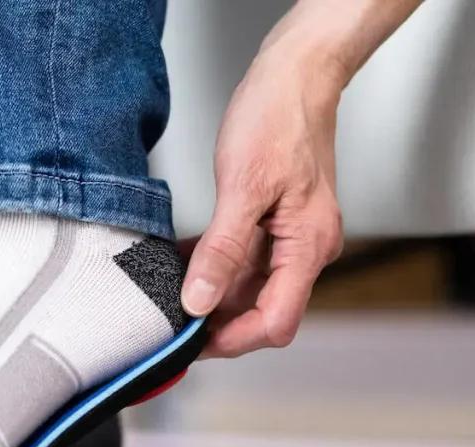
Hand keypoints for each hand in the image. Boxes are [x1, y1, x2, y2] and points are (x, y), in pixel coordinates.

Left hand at [181, 47, 345, 358]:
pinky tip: (181, 264)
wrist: (296, 76)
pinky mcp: (276, 225)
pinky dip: (213, 268)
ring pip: (248, 289)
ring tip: (167, 293)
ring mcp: (291, 239)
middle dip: (216, 321)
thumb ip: (222, 250)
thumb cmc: (278, 119)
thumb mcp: (242, 187)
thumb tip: (199, 302)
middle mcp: (306, 250)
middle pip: (261, 311)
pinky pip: (244, 262)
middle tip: (168, 321)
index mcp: (308, 247)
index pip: (275, 322)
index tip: (190, 341)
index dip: (232, 340)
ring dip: (210, 295)